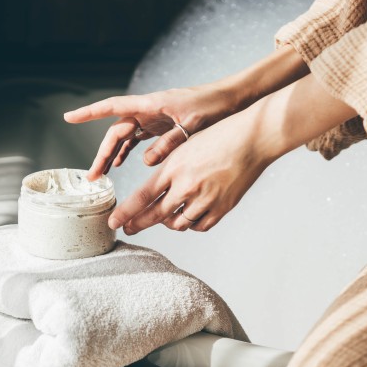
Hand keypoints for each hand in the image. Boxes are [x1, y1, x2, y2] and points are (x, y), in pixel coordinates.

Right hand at [64, 83, 240, 180]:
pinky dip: (130, 150)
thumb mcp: (191, 125)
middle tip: (93, 176)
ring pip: (126, 136)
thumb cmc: (212, 106)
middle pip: (117, 131)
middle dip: (103, 153)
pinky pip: (139, 138)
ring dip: (115, 154)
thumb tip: (144, 161)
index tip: (69, 118)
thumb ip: (168, 142)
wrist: (231, 99)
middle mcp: (148, 109)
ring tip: (104, 174)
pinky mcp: (162, 124)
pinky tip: (124, 162)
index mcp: (150, 104)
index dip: (89, 113)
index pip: (113, 107)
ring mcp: (154, 117)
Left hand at [108, 105, 273, 233]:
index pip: (142, 197)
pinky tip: (186, 217)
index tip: (114, 222)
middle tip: (128, 229)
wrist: (251, 139)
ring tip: (162, 218)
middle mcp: (187, 186)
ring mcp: (206, 199)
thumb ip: (168, 169)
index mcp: (174, 168)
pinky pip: (199, 226)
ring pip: (178, 224)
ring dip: (166, 223)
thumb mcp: (185, 146)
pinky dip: (190, 224)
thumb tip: (154, 190)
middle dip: (138, 224)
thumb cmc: (218, 137)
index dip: (126, 213)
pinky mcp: (222, 208)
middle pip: (156, 216)